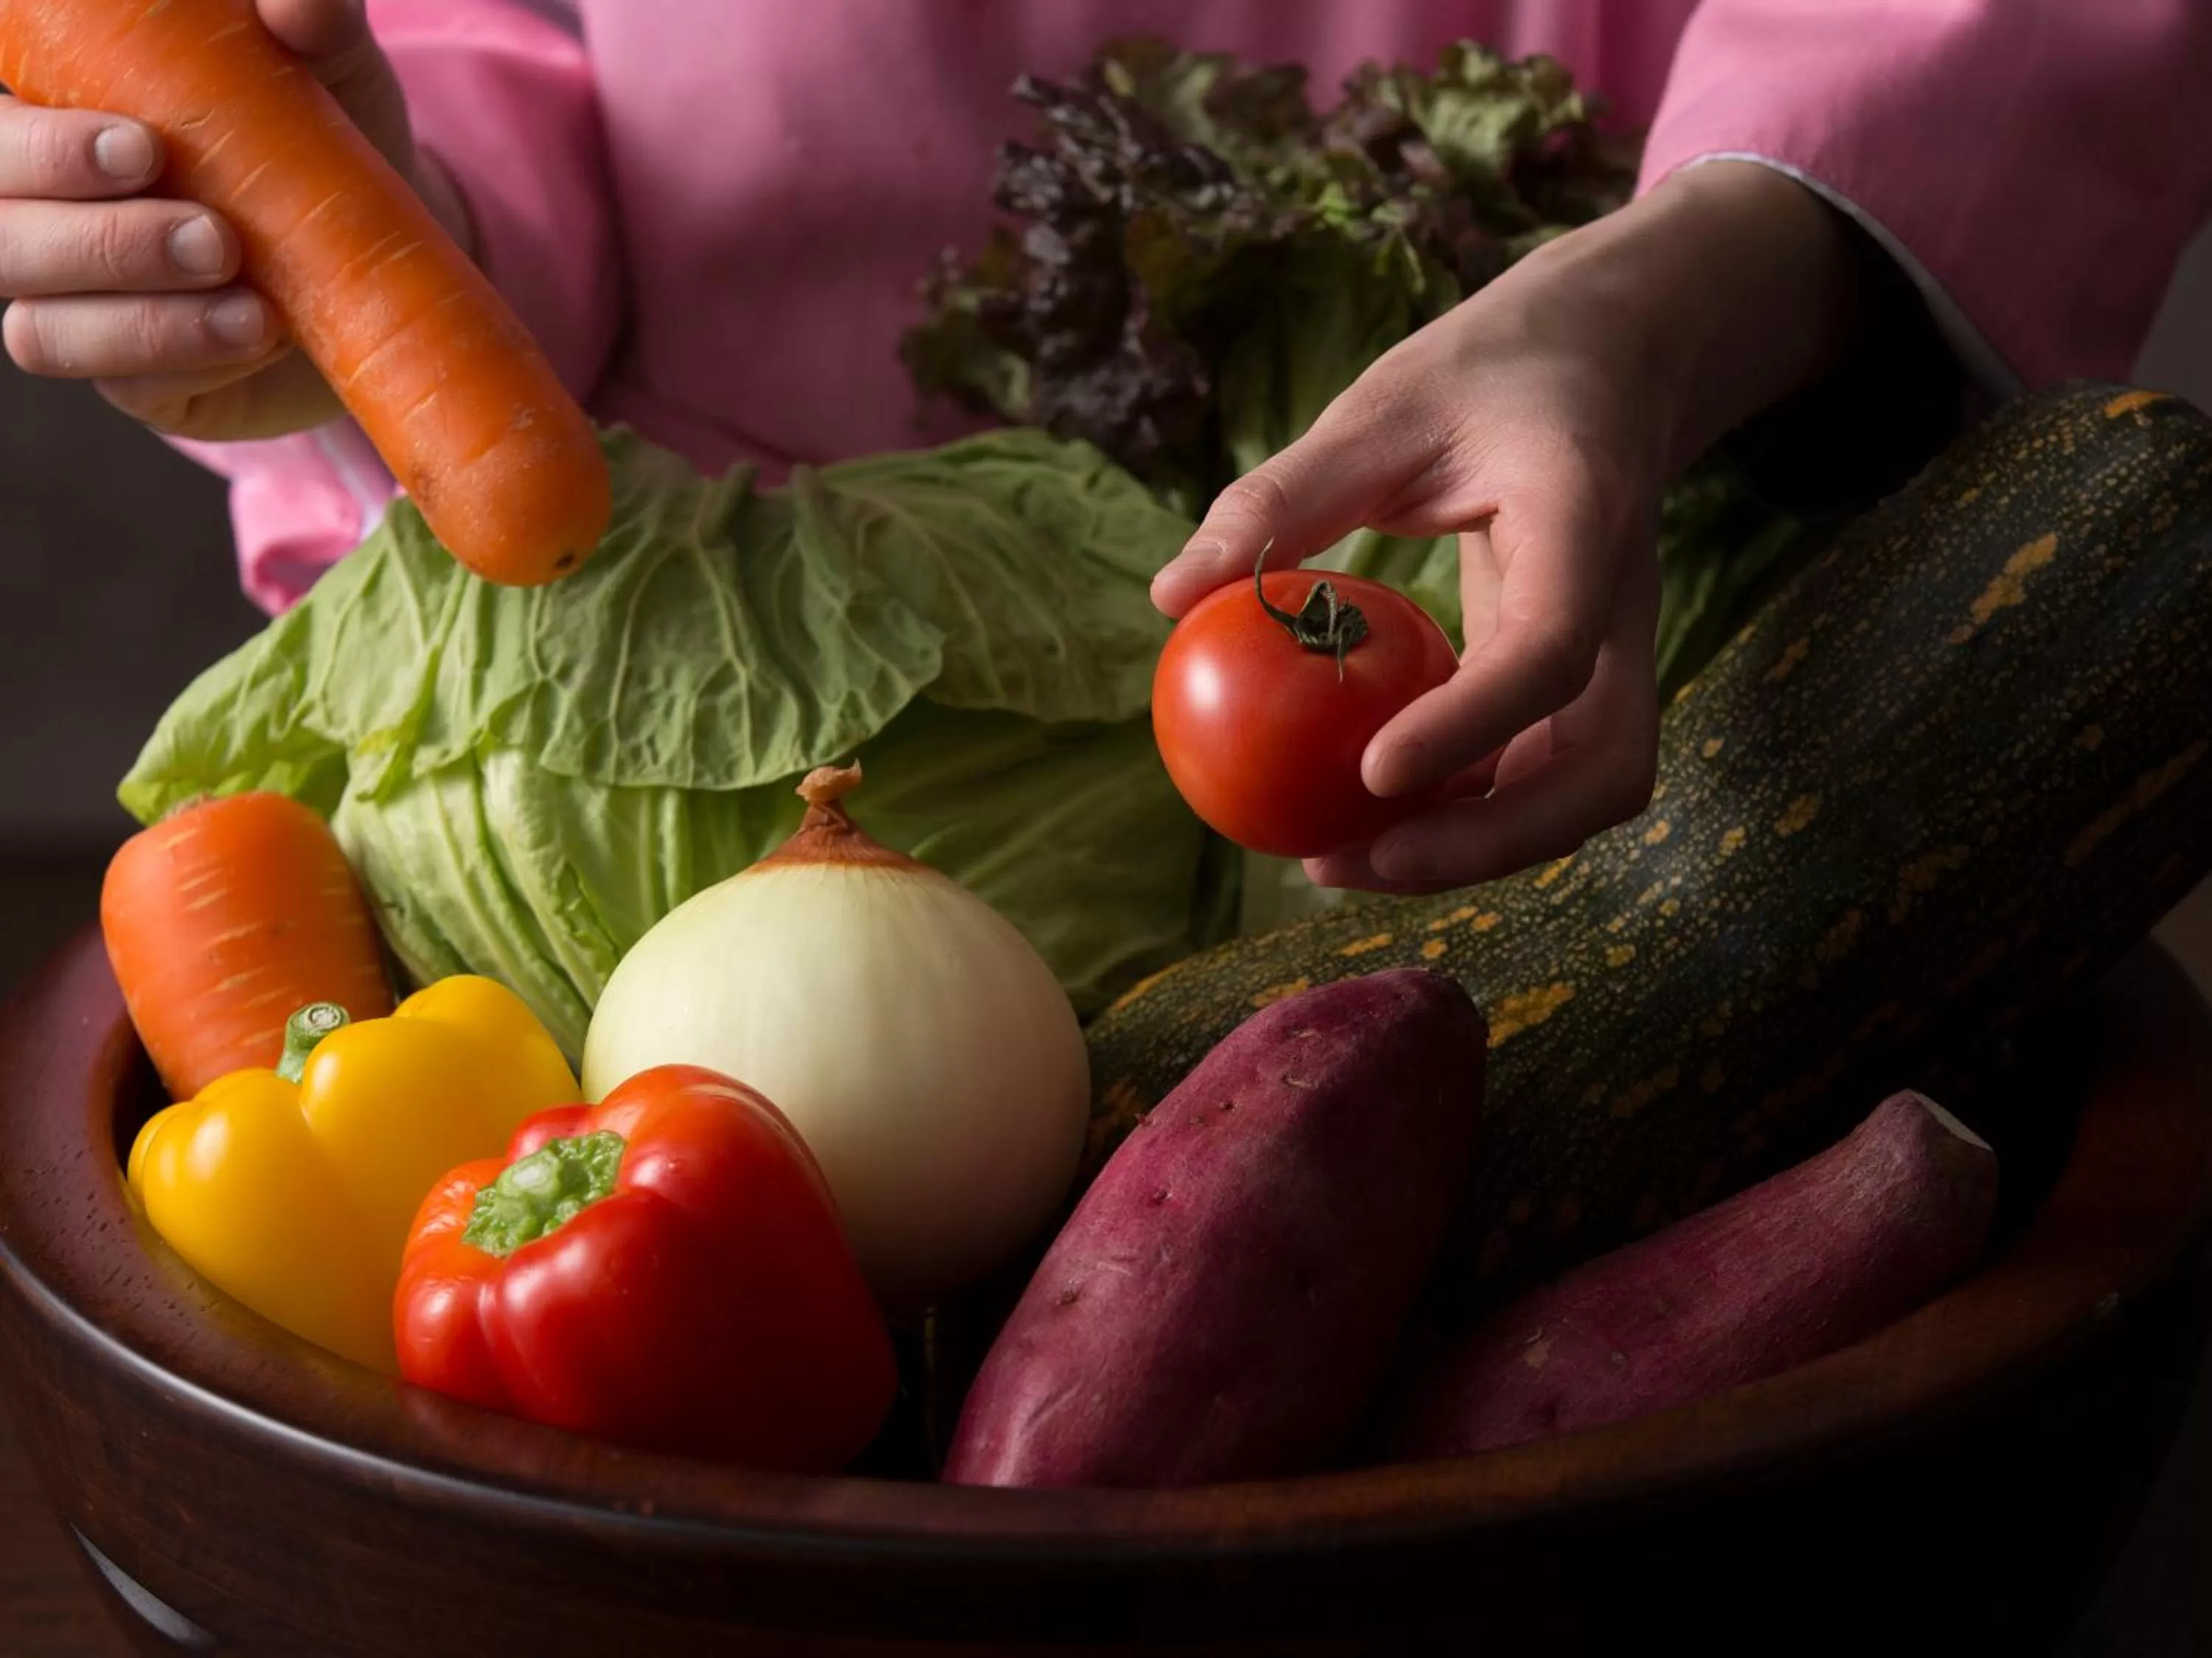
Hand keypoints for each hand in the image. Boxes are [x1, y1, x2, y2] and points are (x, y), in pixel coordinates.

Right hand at [0, 0, 464, 440]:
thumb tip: (293, 3)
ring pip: (35, 317)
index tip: (135, 141)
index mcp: (54, 110)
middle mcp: (43, 205)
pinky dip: (181, 351)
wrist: (385, 267)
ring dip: (135, 302)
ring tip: (238, 279)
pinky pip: (114, 376)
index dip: (31, 139)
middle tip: (186, 203)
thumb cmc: (322, 145)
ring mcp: (78, 298)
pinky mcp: (129, 376)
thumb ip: (311, 21)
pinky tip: (253, 329)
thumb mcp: (329, 67)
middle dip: (79, 215)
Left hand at [1152, 161, 1857, 893]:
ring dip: (1478, 847)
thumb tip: (1168, 596)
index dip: (1470, 725)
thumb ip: (1285, 496)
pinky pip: (1544, 773)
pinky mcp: (1584, 683)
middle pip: (1598, 769)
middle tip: (1351, 860)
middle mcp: (1622, 610)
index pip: (1550, 649)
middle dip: (1488, 841)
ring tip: (1343, 862)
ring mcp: (1615, 656)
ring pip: (1584, 790)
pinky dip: (1470, 815)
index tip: (1370, 773)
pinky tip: (1369, 820)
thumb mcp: (1384, 409)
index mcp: (1584, 523)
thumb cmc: (1488, 375)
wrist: (1606, 360)